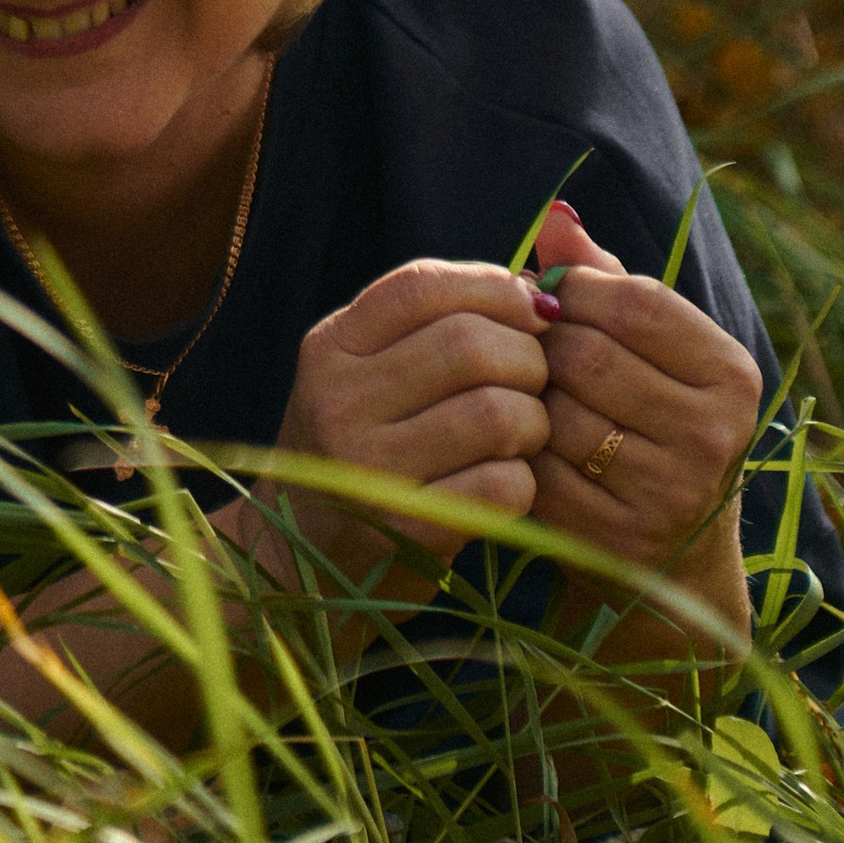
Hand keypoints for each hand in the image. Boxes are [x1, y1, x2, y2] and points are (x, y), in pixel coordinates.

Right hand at [269, 259, 550, 573]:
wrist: (303, 557)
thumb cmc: (362, 448)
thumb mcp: (367, 373)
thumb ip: (435, 321)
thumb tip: (540, 288)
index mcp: (330, 348)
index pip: (423, 285)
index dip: (494, 287)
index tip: (529, 312)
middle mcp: (337, 402)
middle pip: (471, 345)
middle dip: (527, 359)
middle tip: (532, 383)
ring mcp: (367, 470)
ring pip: (497, 414)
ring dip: (532, 423)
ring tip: (521, 435)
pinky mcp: (406, 533)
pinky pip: (503, 486)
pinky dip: (525, 482)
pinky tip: (506, 483)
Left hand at [527, 195, 758, 635]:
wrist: (670, 548)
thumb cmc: (647, 414)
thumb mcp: (642, 344)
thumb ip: (601, 275)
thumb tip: (555, 213)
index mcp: (732, 373)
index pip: (635, 301)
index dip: (575, 291)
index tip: (551, 299)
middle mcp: (715, 434)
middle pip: (587, 356)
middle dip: (544, 347)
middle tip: (530, 352)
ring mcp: (673, 492)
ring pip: (559, 414)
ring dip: (529, 401)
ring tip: (530, 397)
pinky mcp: (622, 536)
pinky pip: (542, 472)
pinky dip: (523, 453)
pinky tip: (528, 447)